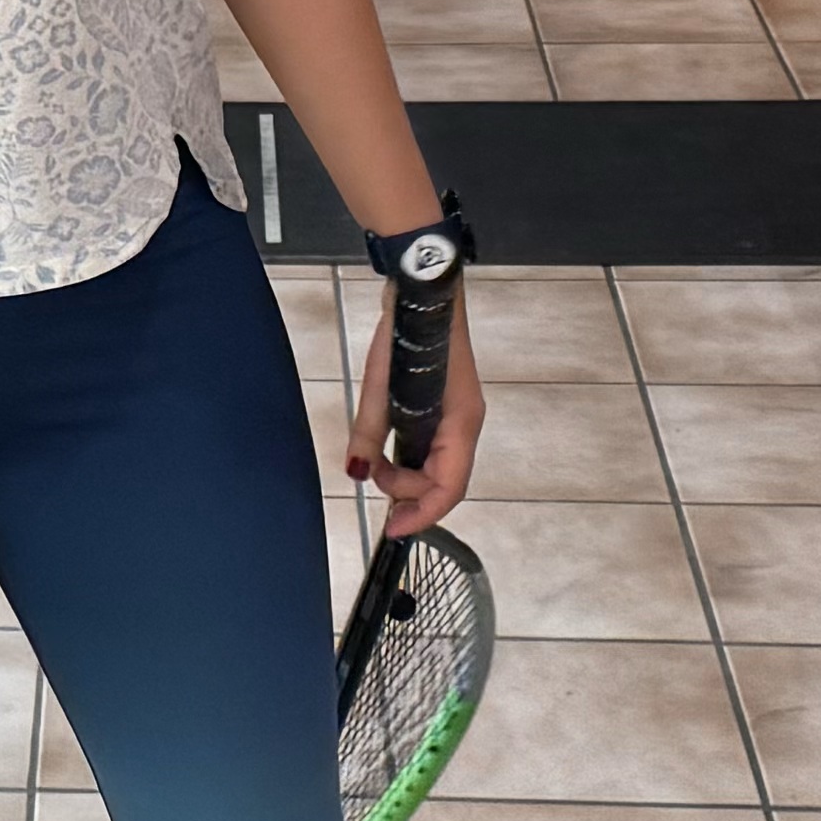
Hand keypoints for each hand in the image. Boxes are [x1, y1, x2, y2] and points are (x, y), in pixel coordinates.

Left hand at [342, 309, 486, 539]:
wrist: (425, 291)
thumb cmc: (408, 332)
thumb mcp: (380, 383)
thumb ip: (369, 431)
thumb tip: (354, 472)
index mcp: (461, 422)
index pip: (449, 487)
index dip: (423, 515)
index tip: (393, 530)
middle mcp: (466, 425)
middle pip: (444, 482)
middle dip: (407, 493)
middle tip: (369, 478)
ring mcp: (459, 417)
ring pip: (438, 466)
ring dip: (407, 476)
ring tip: (372, 465)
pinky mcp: (447, 408)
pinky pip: (434, 447)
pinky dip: (411, 458)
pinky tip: (387, 453)